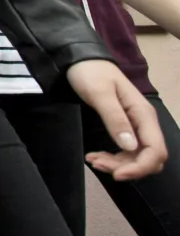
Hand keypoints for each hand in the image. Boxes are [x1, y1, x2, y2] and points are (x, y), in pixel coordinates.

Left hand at [68, 60, 166, 179]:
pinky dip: (113, 158)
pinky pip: (126, 150)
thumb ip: (115, 118)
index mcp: (143, 114)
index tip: (116, 174)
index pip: (155, 151)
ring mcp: (136, 126)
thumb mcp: (99, 94)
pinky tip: (95, 156)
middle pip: (148, 158)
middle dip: (126, 167)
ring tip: (92, 159)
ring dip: (117, 164)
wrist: (80, 60)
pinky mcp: (125, 127)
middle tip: (97, 163)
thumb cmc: (90, 73)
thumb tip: (130, 147)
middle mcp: (144, 123)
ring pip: (136, 157)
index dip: (140, 168)